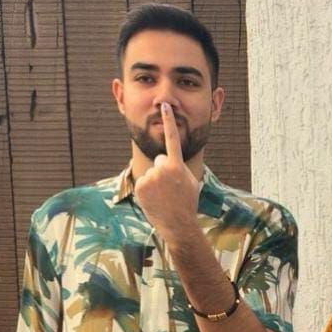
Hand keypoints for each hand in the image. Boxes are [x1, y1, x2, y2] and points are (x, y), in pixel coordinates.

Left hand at [133, 103, 199, 237]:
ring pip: (152, 172)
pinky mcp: (141, 186)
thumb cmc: (187, 203)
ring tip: (164, 197)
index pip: (172, 139)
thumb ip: (179, 167)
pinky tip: (155, 200)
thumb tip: (169, 161)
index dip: (169, 121)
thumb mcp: (190, 182)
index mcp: (177, 166)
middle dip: (163, 172)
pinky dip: (148, 190)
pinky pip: (144, 182)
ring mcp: (151, 177)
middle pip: (160, 161)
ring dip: (156, 183)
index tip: (165, 106)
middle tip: (171, 189)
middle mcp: (163, 168)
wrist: (178, 224)